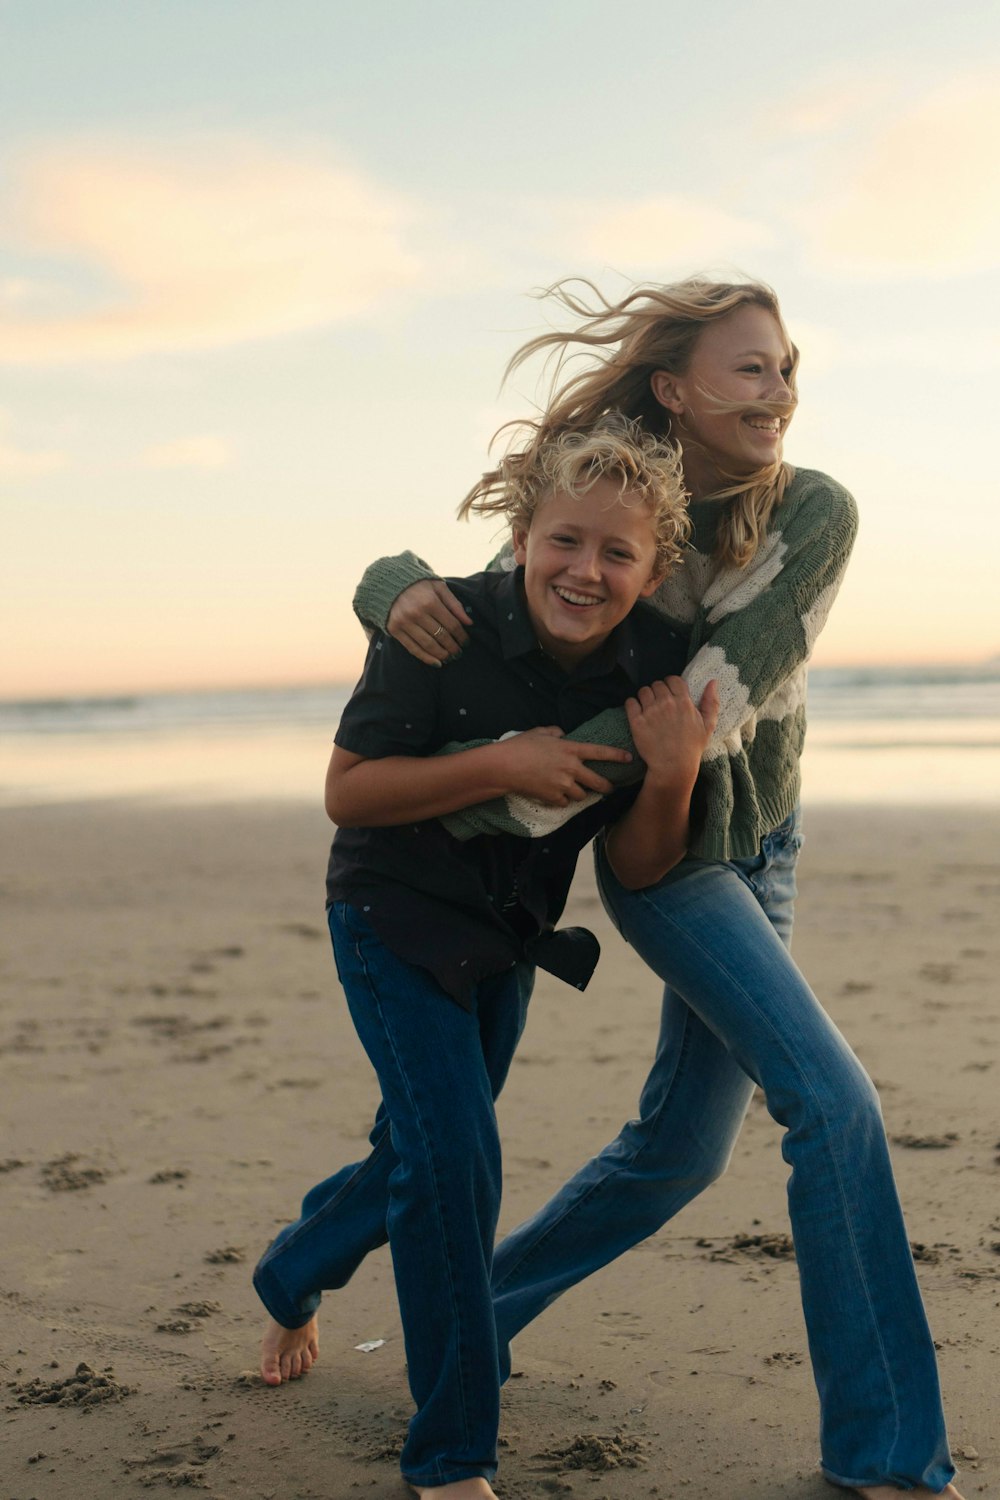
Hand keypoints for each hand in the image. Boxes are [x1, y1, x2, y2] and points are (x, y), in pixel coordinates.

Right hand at [387, 580, 472, 664]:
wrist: (388, 582)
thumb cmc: (418, 584)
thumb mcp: (439, 587)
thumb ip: (454, 604)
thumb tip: (469, 622)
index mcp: (430, 601)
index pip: (452, 624)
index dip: (461, 636)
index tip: (466, 642)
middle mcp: (417, 613)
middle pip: (441, 636)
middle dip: (453, 647)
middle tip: (459, 652)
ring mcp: (405, 622)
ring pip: (428, 644)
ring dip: (441, 654)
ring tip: (449, 658)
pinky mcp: (395, 629)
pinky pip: (413, 648)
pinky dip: (426, 658)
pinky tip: (437, 663)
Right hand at [498, 726, 632, 806]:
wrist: (505, 766)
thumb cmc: (520, 746)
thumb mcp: (540, 732)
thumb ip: (555, 732)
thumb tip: (562, 734)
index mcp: (570, 749)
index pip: (600, 752)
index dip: (617, 755)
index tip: (629, 758)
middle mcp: (571, 768)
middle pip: (598, 782)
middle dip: (606, 787)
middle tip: (609, 788)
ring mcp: (563, 785)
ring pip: (582, 795)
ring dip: (580, 793)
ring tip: (573, 790)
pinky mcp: (553, 797)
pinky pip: (565, 802)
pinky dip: (562, 800)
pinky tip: (555, 795)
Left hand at [625, 677, 718, 787]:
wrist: (673, 766)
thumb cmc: (692, 747)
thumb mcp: (708, 725)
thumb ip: (711, 702)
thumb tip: (713, 681)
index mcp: (684, 702)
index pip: (673, 679)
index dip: (671, 684)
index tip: (670, 693)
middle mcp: (666, 703)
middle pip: (657, 684)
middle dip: (658, 691)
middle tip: (659, 704)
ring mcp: (650, 712)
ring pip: (643, 691)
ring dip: (645, 697)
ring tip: (649, 708)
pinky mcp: (637, 722)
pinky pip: (630, 702)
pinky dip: (632, 705)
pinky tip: (637, 713)